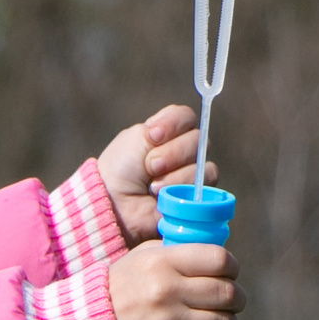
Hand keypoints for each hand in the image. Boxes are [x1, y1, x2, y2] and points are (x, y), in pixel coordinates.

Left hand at [97, 105, 219, 244]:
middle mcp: (183, 150)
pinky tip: (164, 196)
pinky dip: (182, 188)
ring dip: (174, 175)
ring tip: (152, 186)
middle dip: (171, 153)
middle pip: (198, 139)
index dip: (174, 124)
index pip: (186, 117)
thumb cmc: (121, 168)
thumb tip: (192, 135)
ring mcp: (192, 172)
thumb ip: (164, 127)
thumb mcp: (137, 137)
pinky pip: (204, 184)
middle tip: (150, 166)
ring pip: (202, 163)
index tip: (154, 136)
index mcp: (167, 132)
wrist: (114, 202)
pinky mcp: (197, 195)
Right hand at [107, 237, 243, 319]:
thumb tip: (219, 258)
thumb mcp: (144, 257)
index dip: (232, 267)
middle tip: (232, 300)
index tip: (230, 273)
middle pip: (227, 294)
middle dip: (236, 298)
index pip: (219, 260)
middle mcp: (166, 292)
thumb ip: (180, 253)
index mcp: (162, 262)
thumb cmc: (124, 287)